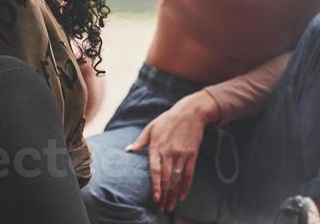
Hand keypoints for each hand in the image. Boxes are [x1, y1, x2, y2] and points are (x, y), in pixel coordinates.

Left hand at [126, 92, 218, 211]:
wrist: (191, 112)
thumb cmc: (168, 119)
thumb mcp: (151, 127)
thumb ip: (140, 141)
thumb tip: (128, 150)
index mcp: (157, 147)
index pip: (155, 170)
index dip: (155, 186)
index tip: (155, 198)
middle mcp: (169, 152)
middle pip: (166, 179)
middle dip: (164, 195)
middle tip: (162, 207)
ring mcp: (181, 154)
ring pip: (177, 179)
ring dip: (173, 194)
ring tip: (170, 206)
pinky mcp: (192, 155)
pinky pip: (189, 174)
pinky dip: (186, 186)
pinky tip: (182, 196)